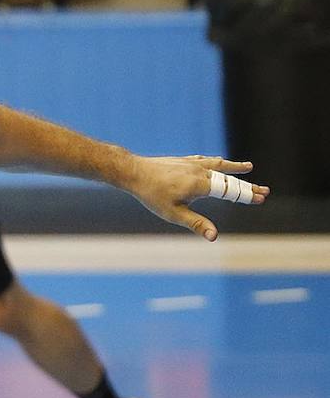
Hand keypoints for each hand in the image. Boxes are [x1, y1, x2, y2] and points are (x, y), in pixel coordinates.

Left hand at [126, 155, 268, 240]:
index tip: (261, 198)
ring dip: (235, 168)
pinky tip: (218, 161)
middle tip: (264, 191)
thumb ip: (196, 223)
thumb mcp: (173, 214)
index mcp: (200, 184)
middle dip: (247, 185)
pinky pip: (205, 160)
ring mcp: (192, 164)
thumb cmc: (152, 195)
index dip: (246, 195)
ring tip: (248, 167)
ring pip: (218, 165)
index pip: (230, 191)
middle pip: (229, 179)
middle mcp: (200, 171)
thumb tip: (214, 236)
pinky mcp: (183, 161)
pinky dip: (216, 162)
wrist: (133, 172)